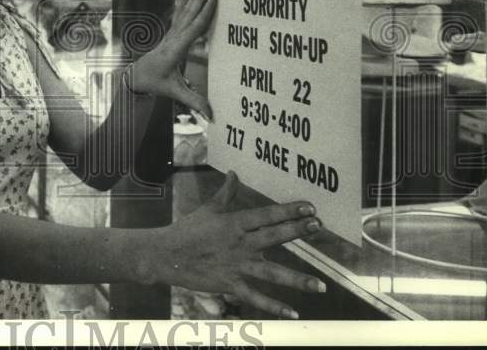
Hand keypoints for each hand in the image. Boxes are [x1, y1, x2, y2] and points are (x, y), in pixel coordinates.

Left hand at [128, 0, 216, 117]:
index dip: (205, 14)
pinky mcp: (172, 31)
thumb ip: (193, 102)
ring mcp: (172, 32)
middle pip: (190, 12)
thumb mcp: (173, 93)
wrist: (136, 77)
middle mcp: (173, 37)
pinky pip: (180, 10)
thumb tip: (212, 116)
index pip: (193, 30)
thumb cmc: (155, 84)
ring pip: (185, 8)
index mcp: (175, 50)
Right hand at [146, 172, 324, 317]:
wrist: (166, 255)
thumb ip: (226, 193)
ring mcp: (236, 265)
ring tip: (320, 285)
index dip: (288, 211)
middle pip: (273, 237)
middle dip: (296, 231)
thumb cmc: (187, 230)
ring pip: (271, 273)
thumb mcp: (208, 209)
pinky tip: (293, 312)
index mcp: (234, 223)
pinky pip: (255, 296)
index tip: (309, 207)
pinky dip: (274, 306)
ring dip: (297, 279)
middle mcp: (239, 243)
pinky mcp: (230, 284)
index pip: (266, 215)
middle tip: (317, 227)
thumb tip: (234, 173)